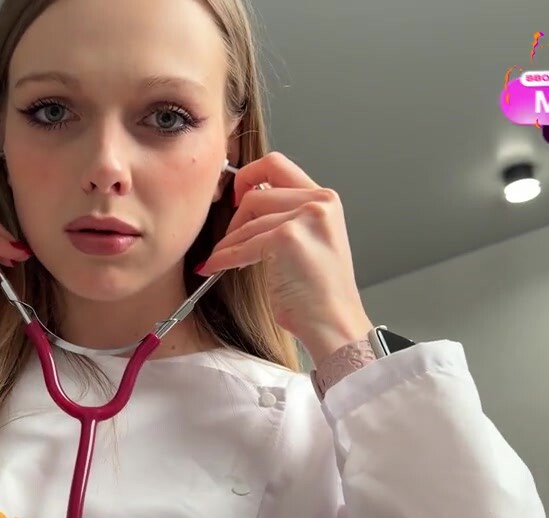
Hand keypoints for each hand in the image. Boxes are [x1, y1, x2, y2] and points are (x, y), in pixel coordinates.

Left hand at [195, 152, 372, 364]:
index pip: (277, 165)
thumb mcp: (310, 241)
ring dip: (228, 243)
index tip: (237, 196)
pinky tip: (214, 267)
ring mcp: (304, 218)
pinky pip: (242, 245)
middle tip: (229, 240)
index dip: (248, 176)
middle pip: (256, 193)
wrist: (333, 322)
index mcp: (326, 199)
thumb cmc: (320, 293)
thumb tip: (246, 203)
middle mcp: (319, 202)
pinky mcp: (286, 239)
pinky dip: (224, 258)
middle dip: (235, 219)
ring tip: (221, 259)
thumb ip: (287, 216)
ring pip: (247, 221)